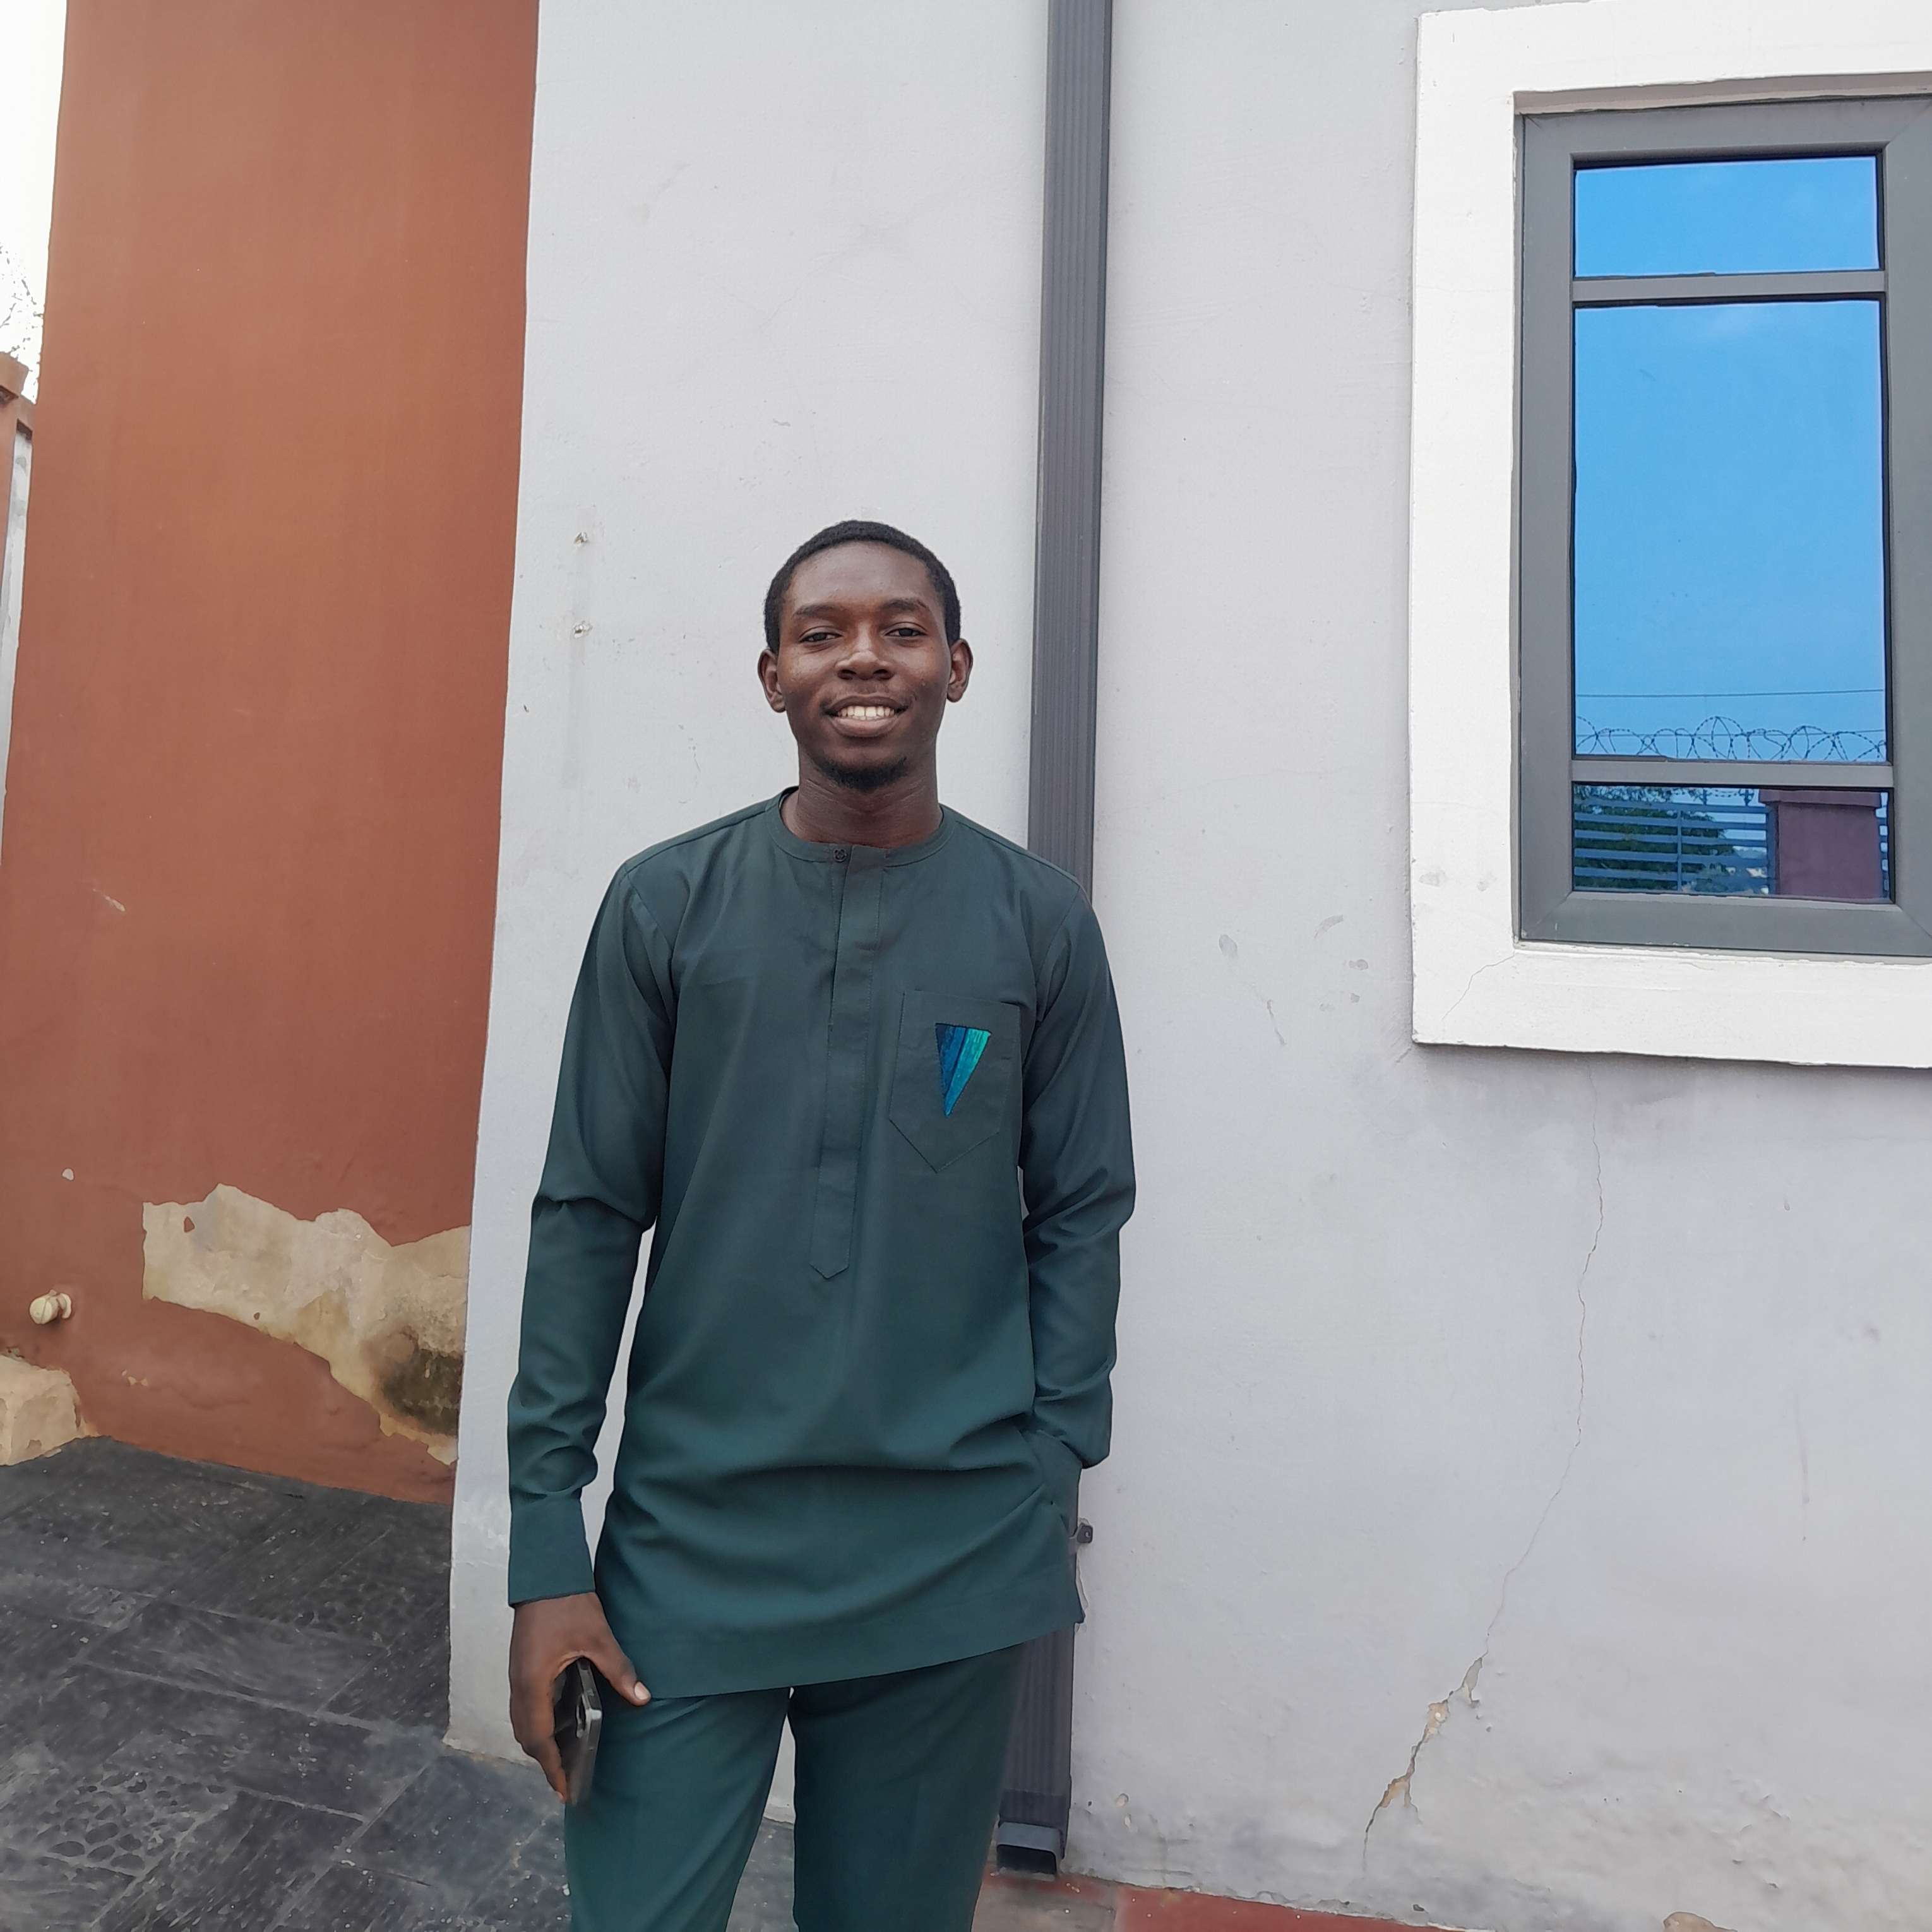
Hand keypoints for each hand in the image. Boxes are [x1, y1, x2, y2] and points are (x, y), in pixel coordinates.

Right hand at [508, 1592, 649, 1800]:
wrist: (545, 1575)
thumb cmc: (569, 1605)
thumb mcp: (598, 1637)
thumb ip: (618, 1669)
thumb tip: (642, 1697)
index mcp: (533, 1684)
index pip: (538, 1738)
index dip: (551, 1766)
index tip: (564, 1789)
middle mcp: (519, 1685)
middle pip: (526, 1735)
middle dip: (545, 1759)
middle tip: (568, 1778)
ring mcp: (517, 1675)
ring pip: (522, 1721)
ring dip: (539, 1741)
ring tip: (564, 1757)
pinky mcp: (522, 1666)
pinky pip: (525, 1706)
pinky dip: (538, 1722)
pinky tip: (559, 1722)